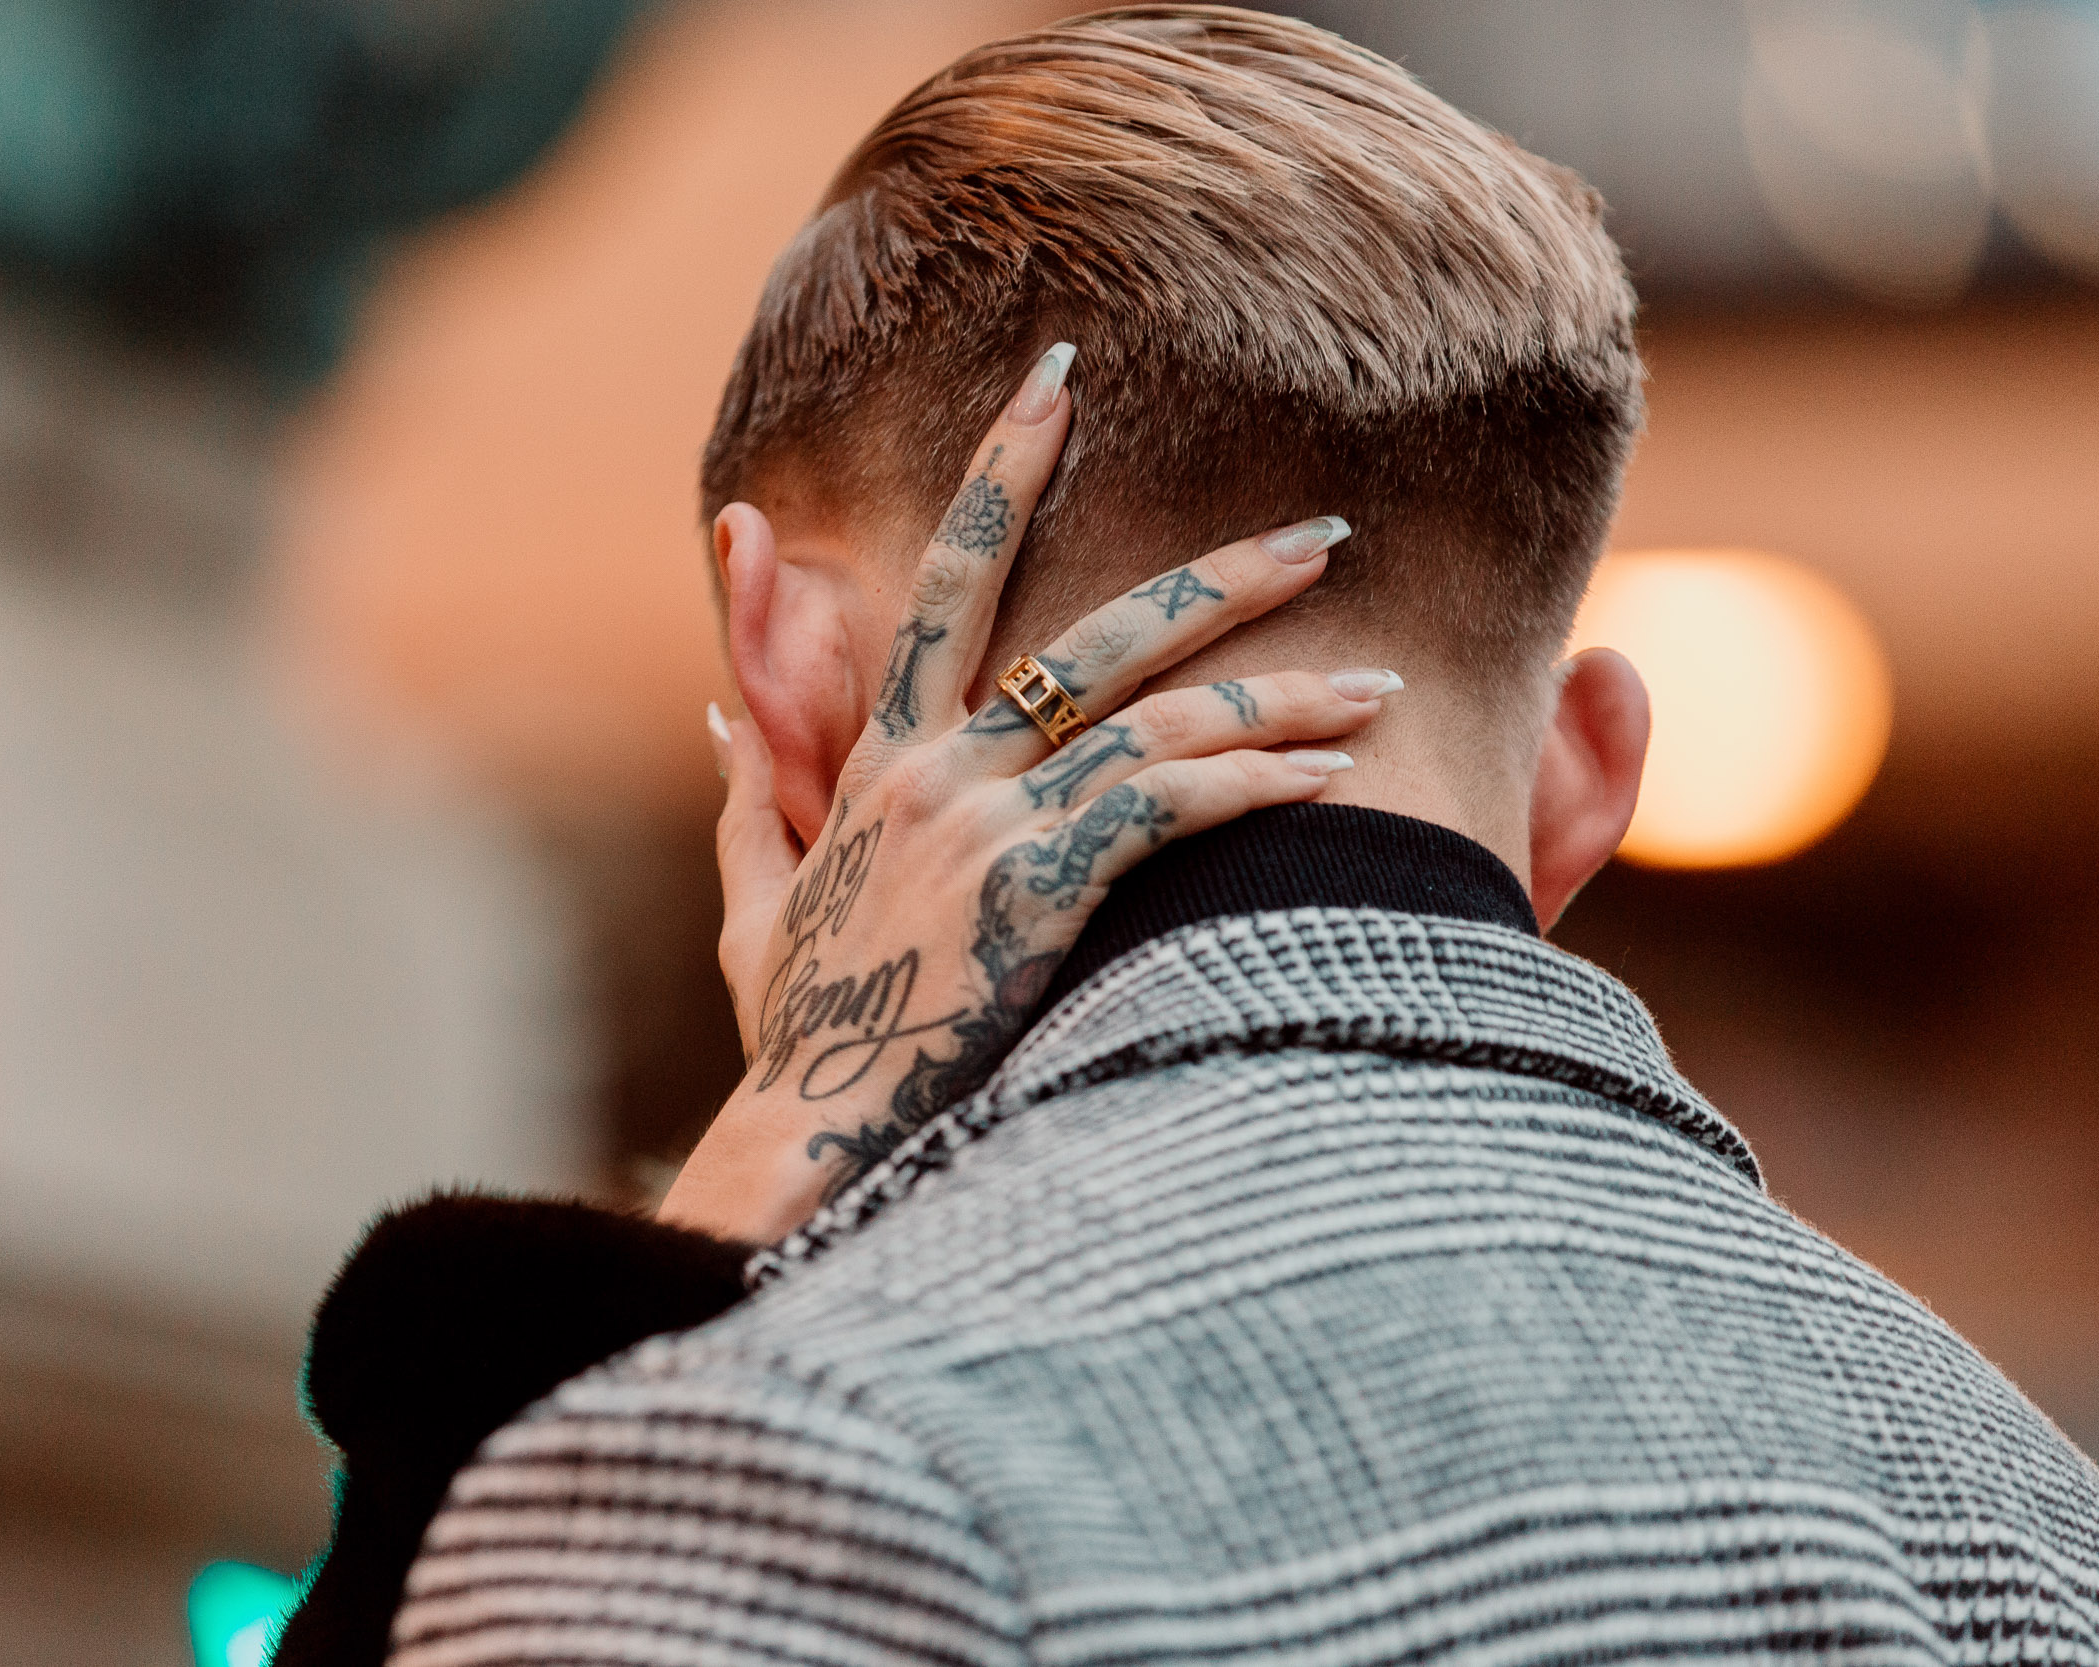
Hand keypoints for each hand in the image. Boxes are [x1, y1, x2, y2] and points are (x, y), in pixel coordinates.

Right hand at [658, 344, 1393, 1243]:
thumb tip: (720, 718)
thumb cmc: (798, 1044)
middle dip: (1219, 577)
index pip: (950, 579)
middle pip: (1094, 634)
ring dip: (1279, 698)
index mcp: (883, 758)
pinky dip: (1254, 788)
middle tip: (1324, 534)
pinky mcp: (1033, 892)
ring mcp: (985, 824)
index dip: (1006, 471)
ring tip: (1379, 688)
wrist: (808, 1140)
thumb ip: (746, 805)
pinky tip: (1334, 781)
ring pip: (1159, 723)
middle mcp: (937, 768)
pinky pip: (1168, 811)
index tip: (1062, 382)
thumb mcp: (753, 909)